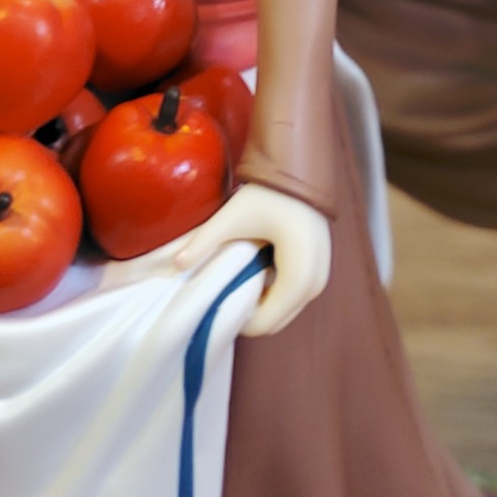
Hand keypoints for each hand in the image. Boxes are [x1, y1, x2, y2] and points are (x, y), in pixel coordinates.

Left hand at [173, 180, 330, 335]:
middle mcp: (315, 285)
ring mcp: (320, 279)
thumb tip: (176, 263)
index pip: (265, 323)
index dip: (238, 319)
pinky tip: (257, 270)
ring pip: (285, 311)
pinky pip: (293, 298)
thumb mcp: (233, 217)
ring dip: (261, 303)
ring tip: (239, 278)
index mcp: (298, 277)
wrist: (302, 172)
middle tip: (225, 289)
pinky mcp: (320, 272)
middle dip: (249, 313)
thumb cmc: (270, 193)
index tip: (218, 299)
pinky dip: (274, 294)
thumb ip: (204, 241)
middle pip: (276, 322)